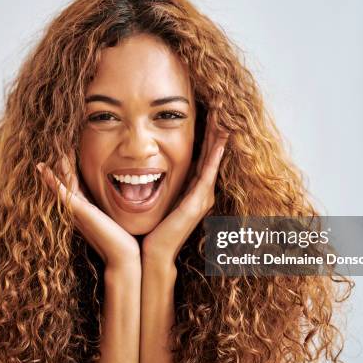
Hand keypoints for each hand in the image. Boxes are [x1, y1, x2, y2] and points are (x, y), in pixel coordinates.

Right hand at [36, 155, 139, 269]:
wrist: (123, 257)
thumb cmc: (123, 241)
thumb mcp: (117, 219)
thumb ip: (115, 209)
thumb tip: (128, 196)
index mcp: (87, 211)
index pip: (76, 188)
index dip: (69, 174)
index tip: (65, 158)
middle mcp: (78, 211)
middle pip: (65, 186)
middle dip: (60, 169)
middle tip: (55, 151)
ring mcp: (76, 211)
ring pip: (62, 186)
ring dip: (55, 170)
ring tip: (48, 154)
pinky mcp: (79, 211)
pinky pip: (62, 192)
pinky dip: (52, 181)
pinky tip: (43, 170)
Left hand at [142, 110, 228, 266]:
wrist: (151, 254)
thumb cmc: (149, 229)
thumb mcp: (153, 199)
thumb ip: (152, 184)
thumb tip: (138, 165)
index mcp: (191, 190)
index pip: (201, 156)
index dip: (206, 135)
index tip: (207, 114)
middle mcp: (201, 192)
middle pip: (211, 154)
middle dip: (215, 131)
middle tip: (221, 107)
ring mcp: (202, 196)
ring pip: (214, 159)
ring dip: (219, 137)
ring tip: (224, 116)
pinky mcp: (199, 201)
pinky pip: (209, 170)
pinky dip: (216, 152)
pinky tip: (221, 136)